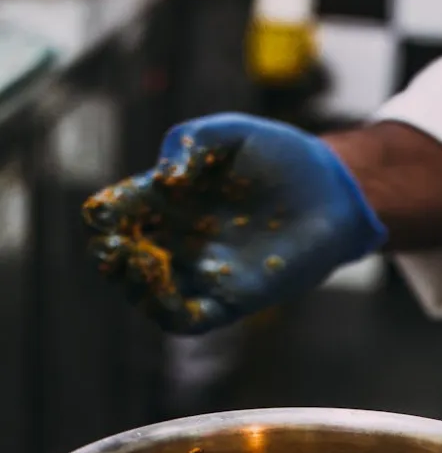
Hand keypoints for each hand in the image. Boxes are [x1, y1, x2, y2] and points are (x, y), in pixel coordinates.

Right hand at [83, 113, 386, 334]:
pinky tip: (165, 293)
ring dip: (136, 289)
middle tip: (120, 247)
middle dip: (112, 257)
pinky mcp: (234, 298)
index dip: (104, 217)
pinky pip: (191, 319)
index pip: (119, 214)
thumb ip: (190, 141)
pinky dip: (170, 313)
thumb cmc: (277, 155)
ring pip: (151, 297)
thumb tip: (166, 179)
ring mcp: (204, 271)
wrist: (328, 187)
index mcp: (167, 200)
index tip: (104, 213)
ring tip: (144, 265)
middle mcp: (179, 239)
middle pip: (125, 261)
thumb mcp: (228, 133)